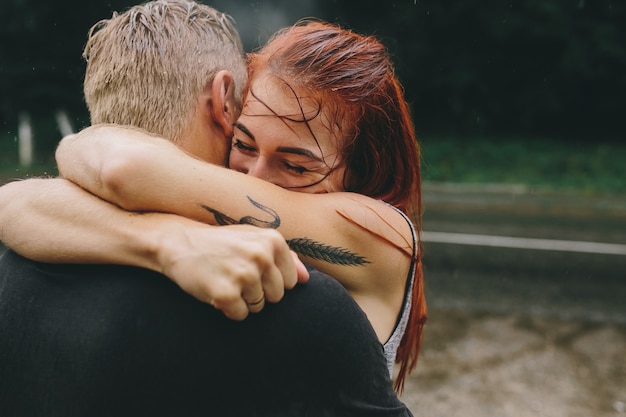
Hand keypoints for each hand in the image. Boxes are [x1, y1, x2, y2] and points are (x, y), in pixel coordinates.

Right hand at [156, 221, 308, 319]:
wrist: (178, 242)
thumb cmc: (221, 244)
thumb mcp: (254, 240)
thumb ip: (285, 258)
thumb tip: (305, 280)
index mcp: (273, 241)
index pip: (289, 282)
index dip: (269, 282)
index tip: (250, 270)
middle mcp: (261, 255)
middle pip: (276, 297)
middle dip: (257, 293)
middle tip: (234, 277)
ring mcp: (244, 274)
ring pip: (258, 307)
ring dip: (241, 301)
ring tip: (225, 280)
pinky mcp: (226, 293)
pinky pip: (240, 316)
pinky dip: (228, 310)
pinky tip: (216, 291)